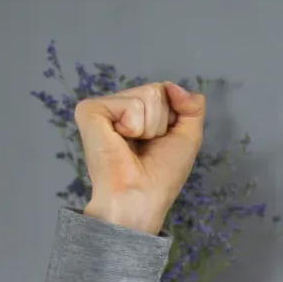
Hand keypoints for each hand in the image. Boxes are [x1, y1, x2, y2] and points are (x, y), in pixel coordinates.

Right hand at [76, 81, 205, 234]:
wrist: (141, 197)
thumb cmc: (161, 176)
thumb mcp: (188, 137)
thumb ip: (193, 107)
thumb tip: (172, 85)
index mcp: (138, 114)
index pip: (165, 92)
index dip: (174, 118)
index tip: (161, 143)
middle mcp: (119, 108)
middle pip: (158, 90)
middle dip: (162, 122)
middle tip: (145, 147)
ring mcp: (103, 108)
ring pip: (149, 94)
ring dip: (151, 127)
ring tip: (133, 146)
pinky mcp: (90, 110)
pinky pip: (131, 103)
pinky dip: (135, 125)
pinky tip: (120, 141)